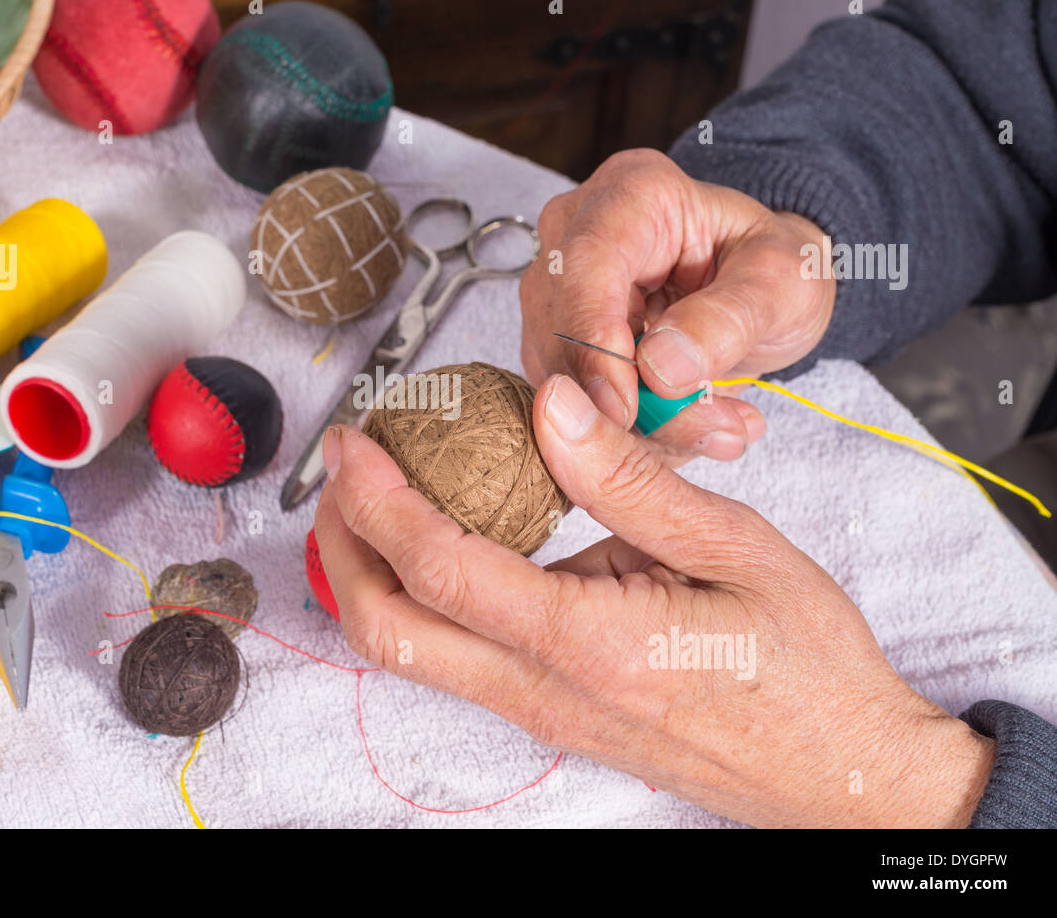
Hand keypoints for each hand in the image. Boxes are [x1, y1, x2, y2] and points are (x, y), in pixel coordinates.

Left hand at [313, 376, 994, 827]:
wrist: (842, 773)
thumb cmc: (807, 668)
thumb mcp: (735, 548)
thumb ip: (631, 479)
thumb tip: (552, 409)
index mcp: (591, 644)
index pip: (442, 569)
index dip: (379, 498)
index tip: (354, 442)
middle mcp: (547, 692)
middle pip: (390, 631)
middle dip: (342, 545)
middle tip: (343, 472)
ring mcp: (542, 713)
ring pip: (412, 653)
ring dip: (370, 574)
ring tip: (377, 496)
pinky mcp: (552, 715)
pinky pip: (456, 659)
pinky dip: (420, 598)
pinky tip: (447, 539)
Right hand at [520, 148, 835, 463]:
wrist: (765, 291)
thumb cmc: (773, 269)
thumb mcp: (782, 284)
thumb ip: (727, 320)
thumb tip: (659, 369)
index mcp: (633, 194)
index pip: (585, 265)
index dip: (596, 341)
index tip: (625, 407)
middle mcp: (576, 233)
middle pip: (562, 326)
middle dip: (624, 397)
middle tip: (709, 430)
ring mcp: (559, 289)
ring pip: (562, 373)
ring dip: (634, 422)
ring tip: (716, 428)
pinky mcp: (558, 341)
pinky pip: (574, 398)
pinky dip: (630, 428)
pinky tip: (686, 428)